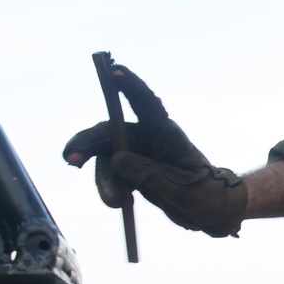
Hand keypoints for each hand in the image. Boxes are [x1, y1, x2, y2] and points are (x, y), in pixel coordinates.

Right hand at [64, 65, 247, 236]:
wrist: (213, 211)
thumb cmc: (205, 196)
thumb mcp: (179, 190)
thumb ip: (148, 174)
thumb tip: (116, 159)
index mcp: (166, 134)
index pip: (146, 103)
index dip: (130, 86)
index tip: (114, 72)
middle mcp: (150, 137)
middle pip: (111, 132)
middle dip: (87, 144)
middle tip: (70, 159)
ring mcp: (140, 152)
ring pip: (107, 156)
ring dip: (103, 178)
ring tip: (116, 203)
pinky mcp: (134, 168)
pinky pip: (111, 172)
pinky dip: (108, 186)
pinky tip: (118, 202)